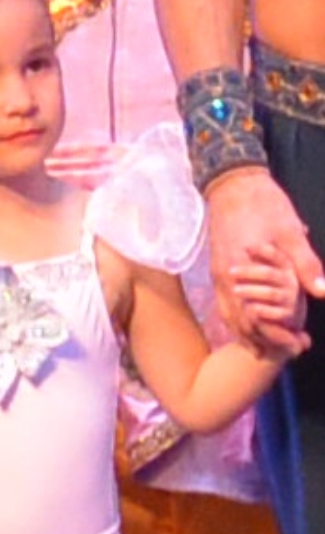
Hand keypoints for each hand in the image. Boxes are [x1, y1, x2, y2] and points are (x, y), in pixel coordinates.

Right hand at [207, 169, 324, 356]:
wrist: (232, 183)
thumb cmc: (263, 204)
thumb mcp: (290, 231)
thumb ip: (305, 263)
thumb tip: (322, 291)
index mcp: (244, 274)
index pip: (259, 319)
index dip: (279, 336)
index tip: (298, 346)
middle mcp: (227, 282)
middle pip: (243, 325)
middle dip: (267, 341)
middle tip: (291, 350)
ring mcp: (220, 278)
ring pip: (231, 319)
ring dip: (251, 335)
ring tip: (271, 347)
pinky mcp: (219, 271)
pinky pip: (225, 306)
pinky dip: (239, 321)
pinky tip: (251, 325)